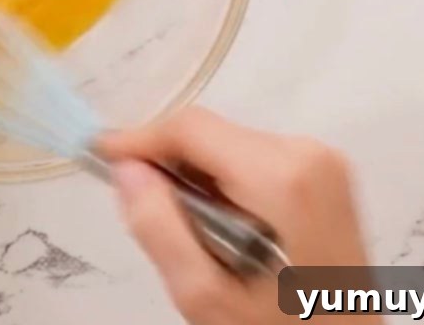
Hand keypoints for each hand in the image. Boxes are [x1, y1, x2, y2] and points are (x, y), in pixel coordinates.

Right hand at [100, 107, 377, 324]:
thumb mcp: (206, 296)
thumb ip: (160, 229)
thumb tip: (126, 170)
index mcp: (281, 177)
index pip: (190, 128)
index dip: (138, 139)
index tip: (98, 158)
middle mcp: (308, 153)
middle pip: (209, 135)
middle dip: (170, 168)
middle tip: (151, 221)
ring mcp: (323, 161)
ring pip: (227, 146)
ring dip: (197, 181)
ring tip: (198, 240)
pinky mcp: (326, 174)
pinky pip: (252, 160)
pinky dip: (226, 187)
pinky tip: (229, 234)